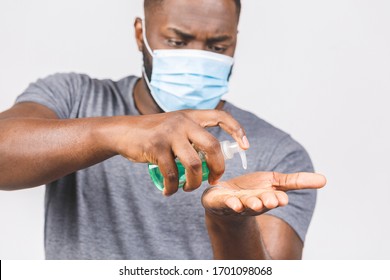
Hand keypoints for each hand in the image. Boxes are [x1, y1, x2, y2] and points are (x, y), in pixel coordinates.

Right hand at [113, 109, 248, 194]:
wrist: (123, 132)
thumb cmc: (152, 133)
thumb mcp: (174, 125)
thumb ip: (191, 135)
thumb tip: (211, 157)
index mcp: (190, 116)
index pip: (221, 117)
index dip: (237, 130)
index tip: (245, 147)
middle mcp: (183, 122)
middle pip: (213, 147)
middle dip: (218, 168)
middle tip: (214, 179)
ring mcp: (170, 134)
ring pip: (194, 165)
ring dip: (194, 183)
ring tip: (188, 188)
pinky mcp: (156, 147)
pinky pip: (171, 174)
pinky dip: (172, 188)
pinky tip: (170, 191)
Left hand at [202, 172, 325, 216]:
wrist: (225, 196)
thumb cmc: (252, 189)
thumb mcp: (275, 182)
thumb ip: (296, 181)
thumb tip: (325, 180)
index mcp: (267, 197)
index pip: (275, 198)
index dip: (278, 198)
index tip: (282, 199)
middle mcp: (253, 203)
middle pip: (260, 202)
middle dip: (266, 202)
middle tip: (271, 200)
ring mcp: (236, 204)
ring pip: (244, 204)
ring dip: (249, 204)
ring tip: (254, 203)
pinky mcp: (221, 202)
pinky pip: (225, 203)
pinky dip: (229, 203)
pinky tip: (233, 203)